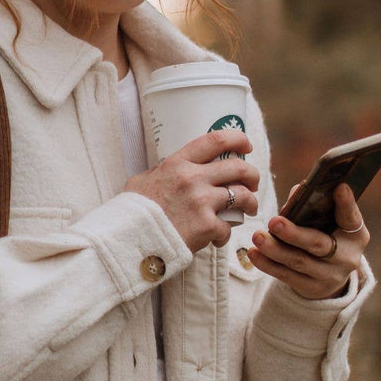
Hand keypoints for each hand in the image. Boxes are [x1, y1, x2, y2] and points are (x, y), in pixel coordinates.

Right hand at [123, 130, 259, 252]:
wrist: (127, 240)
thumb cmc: (130, 213)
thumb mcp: (140, 182)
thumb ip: (159, 174)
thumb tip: (166, 171)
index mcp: (177, 164)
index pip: (215, 141)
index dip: (237, 140)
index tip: (246, 146)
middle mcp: (193, 179)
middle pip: (238, 168)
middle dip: (252, 175)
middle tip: (253, 183)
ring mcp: (201, 202)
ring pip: (242, 196)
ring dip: (250, 203)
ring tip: (249, 209)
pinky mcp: (206, 226)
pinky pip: (227, 227)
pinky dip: (225, 233)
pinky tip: (217, 238)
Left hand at [247, 182, 369, 298]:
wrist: (329, 276)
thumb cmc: (326, 237)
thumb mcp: (330, 224)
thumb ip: (315, 206)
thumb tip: (298, 191)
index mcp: (355, 235)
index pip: (351, 218)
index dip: (346, 204)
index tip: (339, 188)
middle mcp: (346, 257)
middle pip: (318, 244)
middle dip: (295, 234)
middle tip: (275, 222)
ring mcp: (329, 276)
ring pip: (298, 261)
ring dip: (274, 249)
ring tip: (258, 236)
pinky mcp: (311, 288)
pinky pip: (286, 275)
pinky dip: (267, 264)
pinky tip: (254, 253)